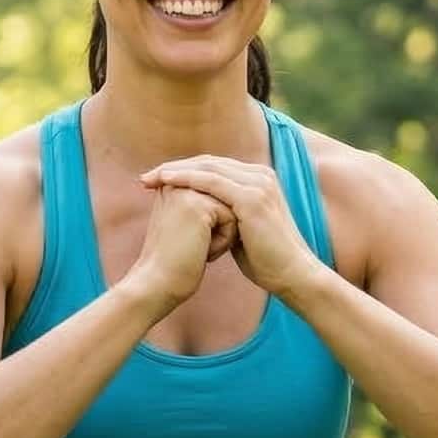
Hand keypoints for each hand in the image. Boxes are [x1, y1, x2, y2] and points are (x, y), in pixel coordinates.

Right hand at [123, 183, 235, 317]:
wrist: (157, 284)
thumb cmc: (175, 262)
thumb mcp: (187, 224)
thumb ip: (203, 204)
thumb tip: (232, 199)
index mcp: (173, 181)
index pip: (217, 195)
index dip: (212, 225)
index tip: (185, 241)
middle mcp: (177, 179)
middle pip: (226, 199)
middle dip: (218, 228)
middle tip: (189, 246)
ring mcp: (187, 189)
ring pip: (232, 208)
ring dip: (222, 235)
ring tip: (194, 247)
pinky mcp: (199, 205)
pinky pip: (231, 219)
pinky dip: (222, 241)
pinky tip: (198, 250)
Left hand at [139, 155, 319, 298]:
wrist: (291, 275)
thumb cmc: (267, 261)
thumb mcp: (241, 231)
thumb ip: (226, 216)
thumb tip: (203, 216)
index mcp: (259, 180)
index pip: (214, 167)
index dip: (184, 172)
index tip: (156, 181)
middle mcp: (260, 175)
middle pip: (208, 162)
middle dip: (174, 167)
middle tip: (146, 176)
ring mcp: (258, 184)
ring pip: (208, 168)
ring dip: (175, 170)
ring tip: (150, 177)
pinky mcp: (252, 197)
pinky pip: (213, 181)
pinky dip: (187, 179)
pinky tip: (166, 181)